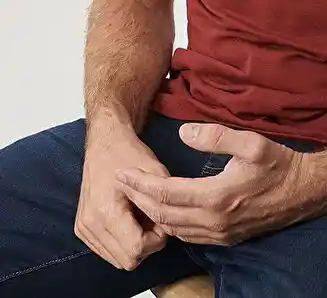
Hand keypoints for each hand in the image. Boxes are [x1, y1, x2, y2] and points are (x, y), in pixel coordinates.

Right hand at [75, 119, 169, 270]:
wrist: (105, 144)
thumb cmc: (131, 155)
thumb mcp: (155, 175)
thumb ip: (162, 206)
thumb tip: (166, 232)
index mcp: (106, 211)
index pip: (136, 250)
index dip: (155, 239)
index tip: (160, 219)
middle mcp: (90, 225)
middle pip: (127, 261)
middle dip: (146, 245)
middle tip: (152, 219)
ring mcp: (84, 229)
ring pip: (118, 260)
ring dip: (134, 245)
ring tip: (140, 218)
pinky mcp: (82, 230)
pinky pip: (108, 252)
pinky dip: (122, 243)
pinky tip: (128, 221)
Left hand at [117, 123, 326, 245]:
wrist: (306, 192)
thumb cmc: (280, 165)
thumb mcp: (251, 142)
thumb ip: (215, 136)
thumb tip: (183, 132)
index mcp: (217, 197)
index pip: (166, 194)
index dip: (141, 185)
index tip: (122, 172)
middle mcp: (215, 222)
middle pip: (163, 216)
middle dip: (139, 200)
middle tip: (120, 183)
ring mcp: (221, 234)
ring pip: (174, 229)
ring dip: (152, 214)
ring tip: (136, 196)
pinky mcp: (226, 238)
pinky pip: (188, 235)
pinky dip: (170, 223)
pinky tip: (164, 210)